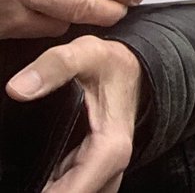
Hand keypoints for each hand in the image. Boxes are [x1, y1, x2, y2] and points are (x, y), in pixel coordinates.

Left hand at [6, 35, 141, 192]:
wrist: (137, 71)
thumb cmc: (114, 66)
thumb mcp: (88, 54)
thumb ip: (55, 66)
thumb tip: (18, 89)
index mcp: (109, 151)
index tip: (19, 187)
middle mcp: (110, 171)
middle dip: (43, 192)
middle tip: (17, 180)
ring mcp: (103, 176)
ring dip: (48, 191)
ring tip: (23, 179)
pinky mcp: (93, 176)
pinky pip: (71, 192)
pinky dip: (54, 189)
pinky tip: (34, 180)